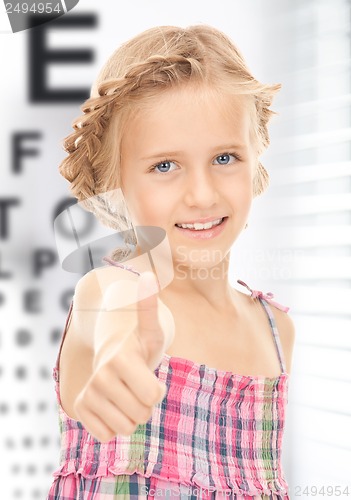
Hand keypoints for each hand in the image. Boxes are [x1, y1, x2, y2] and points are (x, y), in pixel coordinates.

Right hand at [73, 271, 174, 441]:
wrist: (108, 355)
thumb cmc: (137, 345)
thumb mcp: (150, 330)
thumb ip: (150, 308)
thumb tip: (149, 275)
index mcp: (121, 359)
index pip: (154, 397)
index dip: (157, 389)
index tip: (148, 374)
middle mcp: (100, 376)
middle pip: (141, 415)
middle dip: (144, 403)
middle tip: (136, 384)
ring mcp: (87, 393)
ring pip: (126, 428)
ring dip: (131, 415)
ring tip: (125, 393)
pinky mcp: (79, 408)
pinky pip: (108, 435)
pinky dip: (114, 424)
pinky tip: (112, 404)